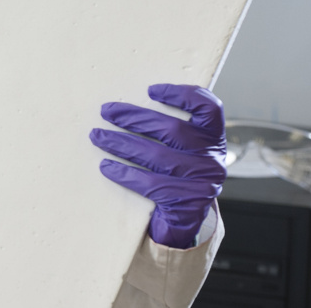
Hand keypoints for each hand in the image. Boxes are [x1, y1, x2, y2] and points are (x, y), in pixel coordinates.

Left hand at [90, 84, 225, 248]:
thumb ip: (167, 129)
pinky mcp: (188, 203)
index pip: (209, 108)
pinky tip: (106, 166)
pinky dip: (124, 173)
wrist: (186, 219)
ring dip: (121, 143)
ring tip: (97, 136)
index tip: (150, 90)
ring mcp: (204, 183)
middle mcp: (213, 159)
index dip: (182, 95)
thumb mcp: (181, 150)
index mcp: (213, 139)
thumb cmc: (176, 175)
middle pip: (172, 130)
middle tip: (106, 111)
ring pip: (156, 156)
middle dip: (134, 118)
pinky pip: (150, 184)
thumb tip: (125, 107)